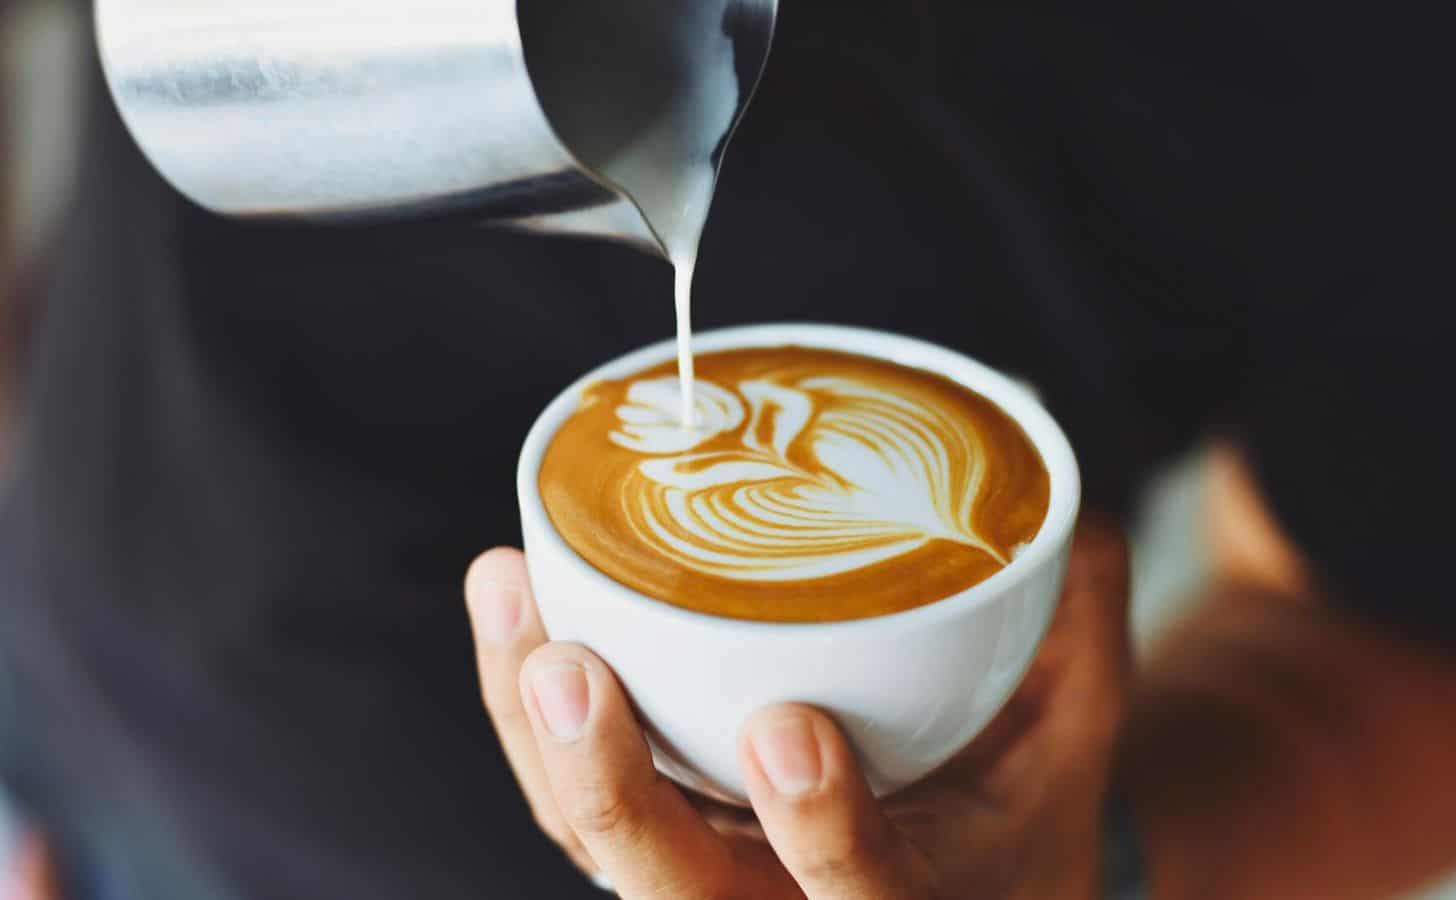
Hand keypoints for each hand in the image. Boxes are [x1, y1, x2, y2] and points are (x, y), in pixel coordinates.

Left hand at [465, 514, 1130, 898]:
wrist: (966, 876)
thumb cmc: (1015, 803)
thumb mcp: (1075, 726)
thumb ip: (1073, 624)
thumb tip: (1064, 503)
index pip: (864, 898)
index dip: (823, 833)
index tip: (788, 729)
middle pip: (679, 896)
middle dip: (612, 790)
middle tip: (570, 669)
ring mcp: (709, 880)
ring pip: (596, 843)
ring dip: (534, 733)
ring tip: (510, 593)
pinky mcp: (658, 837)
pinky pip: (570, 800)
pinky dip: (524, 713)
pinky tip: (511, 602)